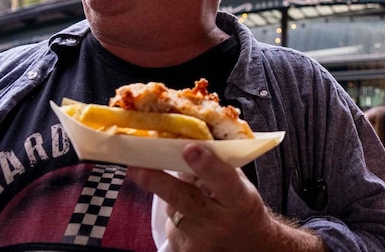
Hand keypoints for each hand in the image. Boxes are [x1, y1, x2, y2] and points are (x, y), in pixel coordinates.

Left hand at [130, 144, 297, 251]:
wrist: (249, 246)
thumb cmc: (242, 208)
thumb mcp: (240, 185)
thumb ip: (218, 167)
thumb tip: (187, 143)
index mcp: (239, 200)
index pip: (223, 180)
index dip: (206, 165)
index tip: (189, 148)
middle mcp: (220, 222)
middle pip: (182, 198)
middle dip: (156, 180)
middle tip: (135, 165)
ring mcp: (201, 240)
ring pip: (172, 210)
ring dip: (174, 198)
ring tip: (191, 198)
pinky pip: (171, 226)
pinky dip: (176, 217)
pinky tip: (192, 220)